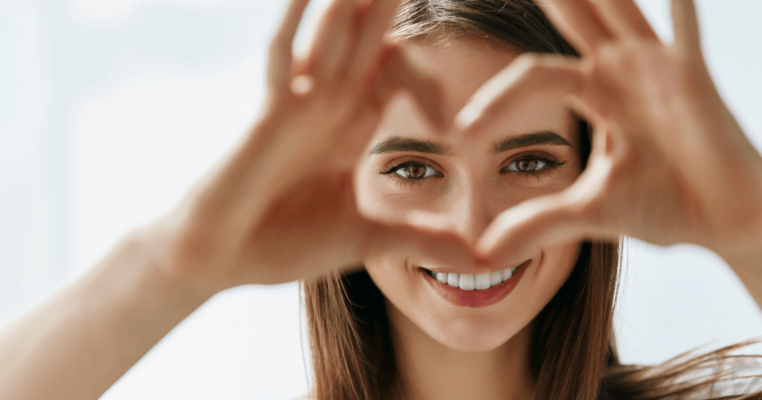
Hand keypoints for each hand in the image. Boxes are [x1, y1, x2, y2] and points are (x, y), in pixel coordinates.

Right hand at [147, 0, 474, 289]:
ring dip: (352, 1)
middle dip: (389, 6)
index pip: (395, 76)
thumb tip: (485, 261)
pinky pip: (282, 57)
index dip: (425, 63)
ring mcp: (298, 105)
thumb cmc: (284, 244)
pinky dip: (295, 24)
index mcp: (352, 130)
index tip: (469, 46)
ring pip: (331, 36)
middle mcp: (328, 107)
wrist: (223, 259)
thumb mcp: (369, 239)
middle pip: (367, 41)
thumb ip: (423, 239)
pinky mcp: (270, 114)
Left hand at [455, 0, 761, 264]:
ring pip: (618, 11)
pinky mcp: (693, 79)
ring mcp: (658, 68)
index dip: (497, 99)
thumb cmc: (664, 205)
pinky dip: (680, 10)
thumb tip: (483, 254)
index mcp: (596, 92)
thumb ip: (537, 223)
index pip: (534, 75)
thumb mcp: (588, 213)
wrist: (724, 220)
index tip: (461, 132)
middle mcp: (622, 70)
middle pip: (575, 17)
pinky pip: (684, 34)